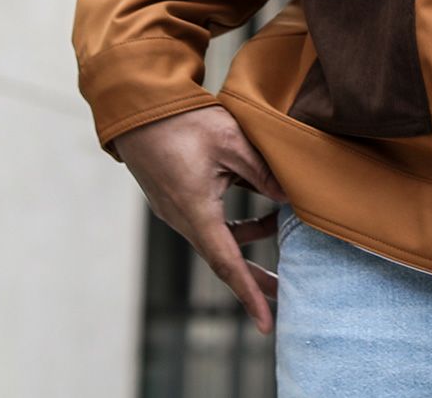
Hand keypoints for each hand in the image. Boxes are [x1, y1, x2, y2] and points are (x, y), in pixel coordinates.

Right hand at [111, 104, 288, 334]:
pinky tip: (257, 205)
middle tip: (283, 294)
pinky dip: (234, 222)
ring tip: (280, 225)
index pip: (228, 264)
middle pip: (224, 259)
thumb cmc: (185, 121)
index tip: (267, 323)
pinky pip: (208, 221)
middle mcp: (183, 219)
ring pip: (218, 237)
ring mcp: (176, 210)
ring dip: (248, 239)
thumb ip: (263, 172)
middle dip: (254, 278)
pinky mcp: (175, 198)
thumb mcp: (233, 142)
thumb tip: (290, 198)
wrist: (141, 108)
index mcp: (197, 212)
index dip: (250, 294)